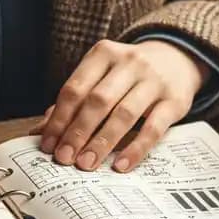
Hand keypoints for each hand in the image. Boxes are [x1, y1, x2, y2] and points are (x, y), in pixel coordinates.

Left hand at [30, 39, 209, 171]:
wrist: (178, 58)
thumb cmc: (129, 74)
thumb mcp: (102, 75)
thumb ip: (74, 100)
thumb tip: (40, 131)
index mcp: (103, 54)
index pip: (75, 88)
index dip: (59, 119)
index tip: (48, 145)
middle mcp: (129, 63)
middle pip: (98, 101)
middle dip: (77, 132)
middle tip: (64, 158)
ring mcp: (154, 81)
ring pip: (124, 114)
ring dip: (102, 142)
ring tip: (86, 164)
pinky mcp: (175, 101)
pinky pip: (154, 128)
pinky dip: (136, 148)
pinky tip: (121, 165)